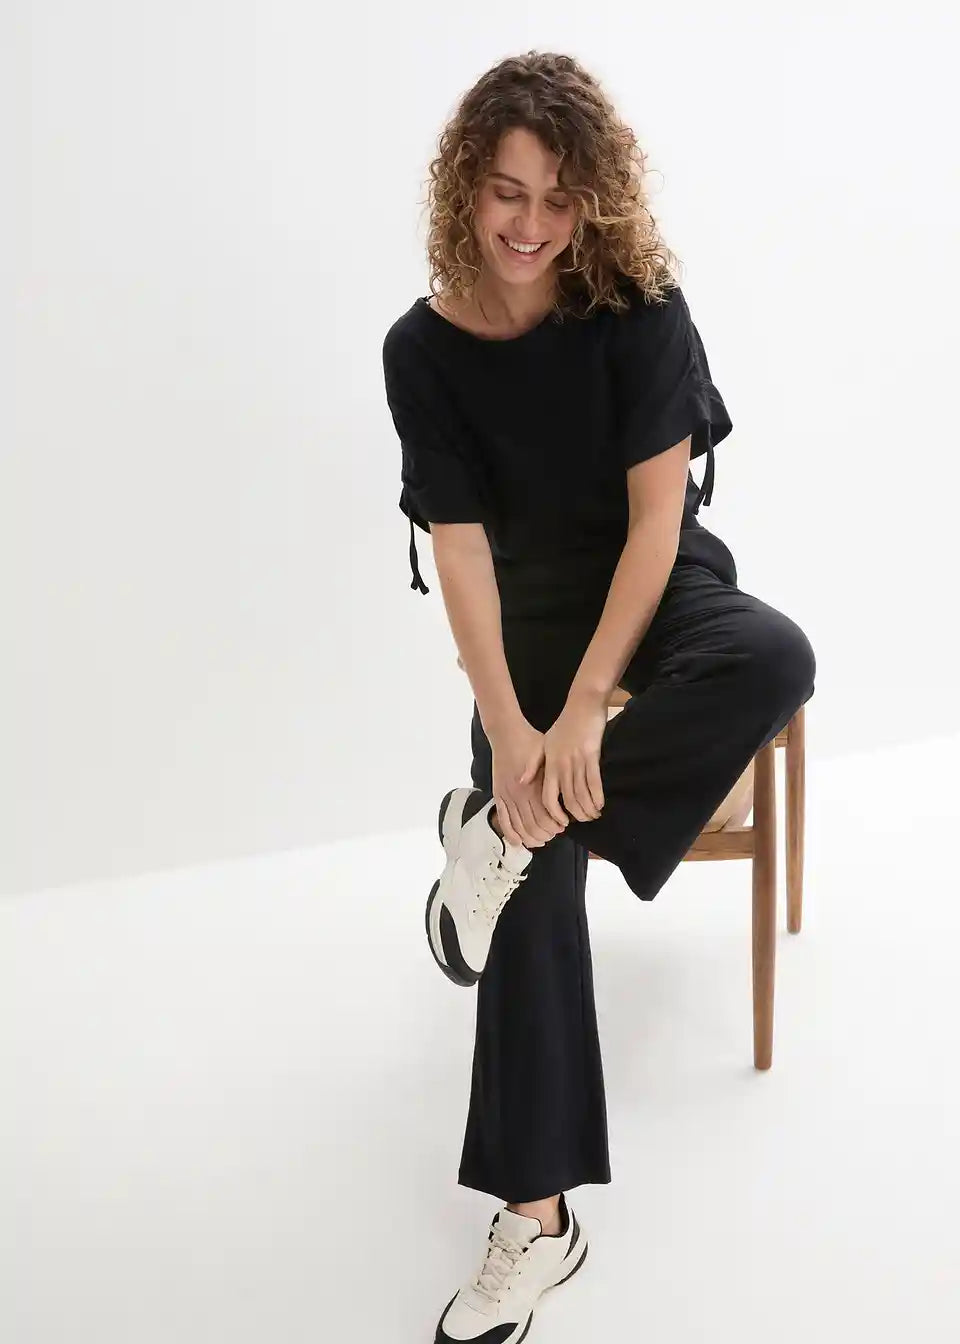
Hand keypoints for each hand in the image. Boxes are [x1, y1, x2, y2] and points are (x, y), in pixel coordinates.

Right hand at [490, 718, 570, 848]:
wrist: (506, 732)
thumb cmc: (530, 741)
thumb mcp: (545, 754)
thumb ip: (549, 774)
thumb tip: (557, 795)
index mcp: (532, 786)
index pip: (545, 817)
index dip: (555, 826)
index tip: (563, 826)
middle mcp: (518, 794)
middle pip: (533, 826)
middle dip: (545, 834)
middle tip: (554, 833)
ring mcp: (506, 796)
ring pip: (518, 827)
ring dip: (530, 837)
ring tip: (540, 839)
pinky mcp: (498, 795)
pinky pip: (503, 819)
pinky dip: (510, 833)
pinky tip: (518, 842)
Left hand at [532, 692, 607, 822]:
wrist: (581, 705)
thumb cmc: (564, 725)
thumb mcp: (544, 745)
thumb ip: (533, 765)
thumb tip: (521, 782)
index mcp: (550, 765)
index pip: (548, 796)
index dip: (554, 813)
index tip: (562, 822)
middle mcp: (562, 766)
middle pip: (567, 799)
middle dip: (576, 814)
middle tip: (584, 821)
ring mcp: (576, 761)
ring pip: (581, 793)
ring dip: (588, 808)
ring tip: (593, 815)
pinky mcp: (591, 755)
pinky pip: (594, 782)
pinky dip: (597, 796)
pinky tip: (600, 804)